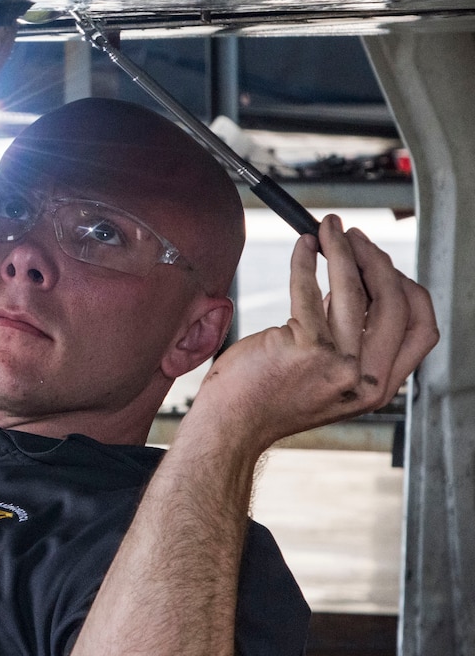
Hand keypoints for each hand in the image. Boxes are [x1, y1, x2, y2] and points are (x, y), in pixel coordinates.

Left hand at [190, 216, 437, 451]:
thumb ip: (350, 341)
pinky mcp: (305, 347)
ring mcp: (337, 364)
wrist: (233, 425)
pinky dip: (306, 261)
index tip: (387, 267)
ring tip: (329, 230)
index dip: (411, 292)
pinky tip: (302, 248)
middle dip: (377, 261)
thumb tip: (359, 283)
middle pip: (395, 304)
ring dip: (343, 250)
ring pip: (354, 290)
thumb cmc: (270, 396)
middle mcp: (364, 378)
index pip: (422, 332)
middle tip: (354, 238)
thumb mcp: (327, 377)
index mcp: (378, 387)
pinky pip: (310, 289)